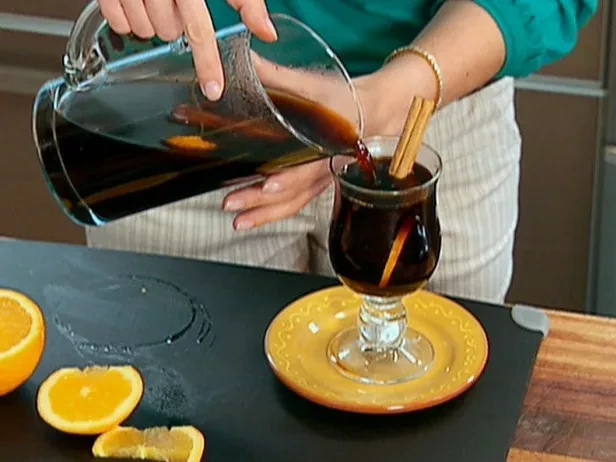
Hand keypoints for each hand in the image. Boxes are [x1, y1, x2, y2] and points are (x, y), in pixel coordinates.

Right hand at [98, 0, 276, 99]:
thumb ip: (245, 1)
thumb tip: (267, 33)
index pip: (199, 30)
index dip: (207, 62)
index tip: (213, 89)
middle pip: (169, 33)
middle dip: (175, 24)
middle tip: (175, 3)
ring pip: (143, 31)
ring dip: (152, 22)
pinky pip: (118, 23)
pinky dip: (128, 18)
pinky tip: (136, 1)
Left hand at [222, 55, 440, 230]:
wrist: (376, 112)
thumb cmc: (347, 99)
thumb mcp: (316, 85)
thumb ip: (279, 77)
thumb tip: (247, 62)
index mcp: (331, 144)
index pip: (309, 166)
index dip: (289, 178)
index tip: (267, 186)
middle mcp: (328, 167)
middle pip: (295, 192)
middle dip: (262, 203)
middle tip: (232, 204)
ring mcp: (324, 179)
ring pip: (295, 203)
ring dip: (265, 214)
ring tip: (238, 221)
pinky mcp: (319, 183)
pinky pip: (297, 203)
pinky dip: (274, 212)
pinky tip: (254, 217)